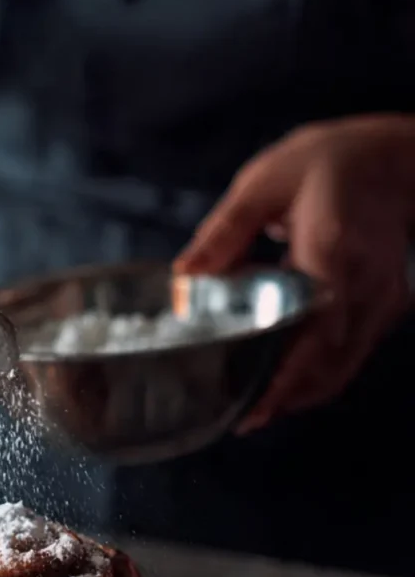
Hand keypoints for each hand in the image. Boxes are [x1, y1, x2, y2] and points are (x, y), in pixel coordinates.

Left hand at [175, 114, 413, 431]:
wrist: (396, 156)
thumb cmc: (328, 162)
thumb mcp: (264, 184)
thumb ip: (222, 233)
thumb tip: (183, 277)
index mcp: (332, 250)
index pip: (316, 326)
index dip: (288, 374)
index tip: (256, 405)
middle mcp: (365, 283)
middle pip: (331, 360)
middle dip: (287, 397)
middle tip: (243, 419)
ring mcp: (382, 298)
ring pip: (345, 365)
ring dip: (302, 393)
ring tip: (255, 410)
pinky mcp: (385, 306)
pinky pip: (352, 353)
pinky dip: (319, 374)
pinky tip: (282, 381)